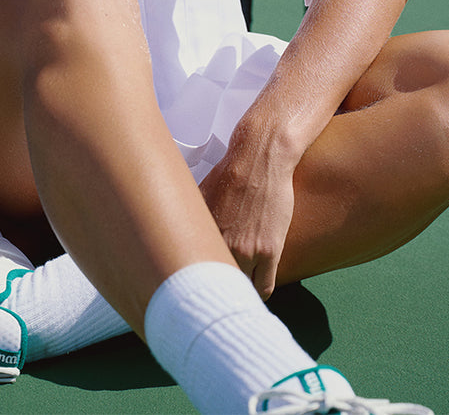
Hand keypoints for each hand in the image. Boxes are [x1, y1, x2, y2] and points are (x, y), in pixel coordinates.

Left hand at [199, 144, 296, 299]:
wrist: (260, 158)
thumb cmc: (231, 173)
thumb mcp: (200, 196)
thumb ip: (193, 221)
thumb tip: (179, 233)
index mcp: (200, 233)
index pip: (192, 275)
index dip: (197, 284)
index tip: (198, 287)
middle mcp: (220, 244)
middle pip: (216, 284)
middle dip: (217, 288)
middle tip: (219, 289)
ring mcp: (246, 250)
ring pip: (240, 288)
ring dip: (239, 290)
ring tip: (239, 290)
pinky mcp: (269, 251)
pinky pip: (264, 287)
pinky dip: (259, 291)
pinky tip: (256, 286)